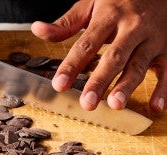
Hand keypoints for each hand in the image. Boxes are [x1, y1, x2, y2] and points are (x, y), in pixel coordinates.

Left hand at [31, 0, 166, 111]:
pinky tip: (155, 108)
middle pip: (114, 57)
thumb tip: (37, 29)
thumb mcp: (91, 4)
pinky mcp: (166, 49)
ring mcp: (151, 39)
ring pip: (138, 65)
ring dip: (127, 86)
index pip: (86, 45)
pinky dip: (163, 89)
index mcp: (108, 17)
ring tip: (114, 105)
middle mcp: (131, 28)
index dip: (71, 65)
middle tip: (87, 103)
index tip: (59, 85)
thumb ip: (66, 23)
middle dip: (100, 80)